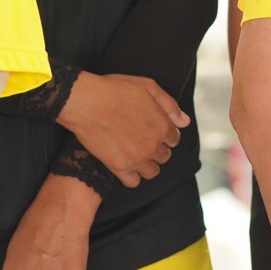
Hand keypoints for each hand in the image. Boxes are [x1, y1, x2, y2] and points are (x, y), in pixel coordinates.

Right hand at [58, 72, 187, 186]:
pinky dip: (132, 176)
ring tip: (135, 154)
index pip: (174, 139)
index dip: (165, 134)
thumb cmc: (115, 90)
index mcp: (162, 126)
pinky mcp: (119, 167)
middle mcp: (153, 145)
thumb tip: (184, 121)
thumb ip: (170, 105)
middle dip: (157, 149)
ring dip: (147, 164)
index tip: (153, 130)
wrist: (86, 102)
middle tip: (141, 140)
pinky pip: (133, 182)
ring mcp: (137, 158)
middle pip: (164, 156)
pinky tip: (125, 165)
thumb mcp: (148, 87)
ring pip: (152, 171)